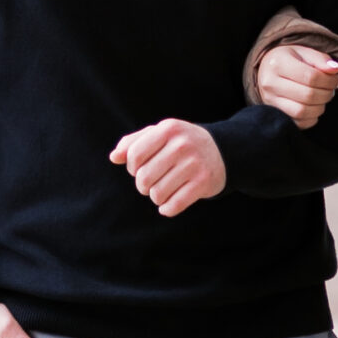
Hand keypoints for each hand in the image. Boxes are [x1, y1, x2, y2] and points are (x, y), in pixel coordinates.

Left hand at [112, 119, 226, 216]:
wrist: (223, 151)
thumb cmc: (182, 143)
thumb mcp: (160, 134)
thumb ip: (133, 142)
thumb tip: (114, 157)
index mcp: (168, 129)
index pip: (134, 155)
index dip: (132, 168)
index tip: (139, 169)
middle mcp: (182, 145)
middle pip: (143, 178)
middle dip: (143, 186)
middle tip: (152, 182)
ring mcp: (194, 164)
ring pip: (157, 194)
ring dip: (156, 197)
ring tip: (163, 190)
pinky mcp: (203, 183)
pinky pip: (174, 205)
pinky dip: (167, 209)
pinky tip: (169, 203)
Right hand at [255, 42, 337, 127]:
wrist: (267, 70)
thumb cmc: (289, 60)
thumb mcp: (304, 53)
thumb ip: (321, 59)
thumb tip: (336, 70)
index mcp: (278, 63)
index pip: (311, 77)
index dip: (330, 80)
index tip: (337, 79)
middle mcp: (270, 83)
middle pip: (308, 95)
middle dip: (327, 94)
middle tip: (331, 89)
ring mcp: (270, 101)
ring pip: (302, 111)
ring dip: (320, 107)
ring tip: (323, 97)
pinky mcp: (274, 114)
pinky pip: (299, 123)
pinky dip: (312, 117)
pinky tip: (313, 107)